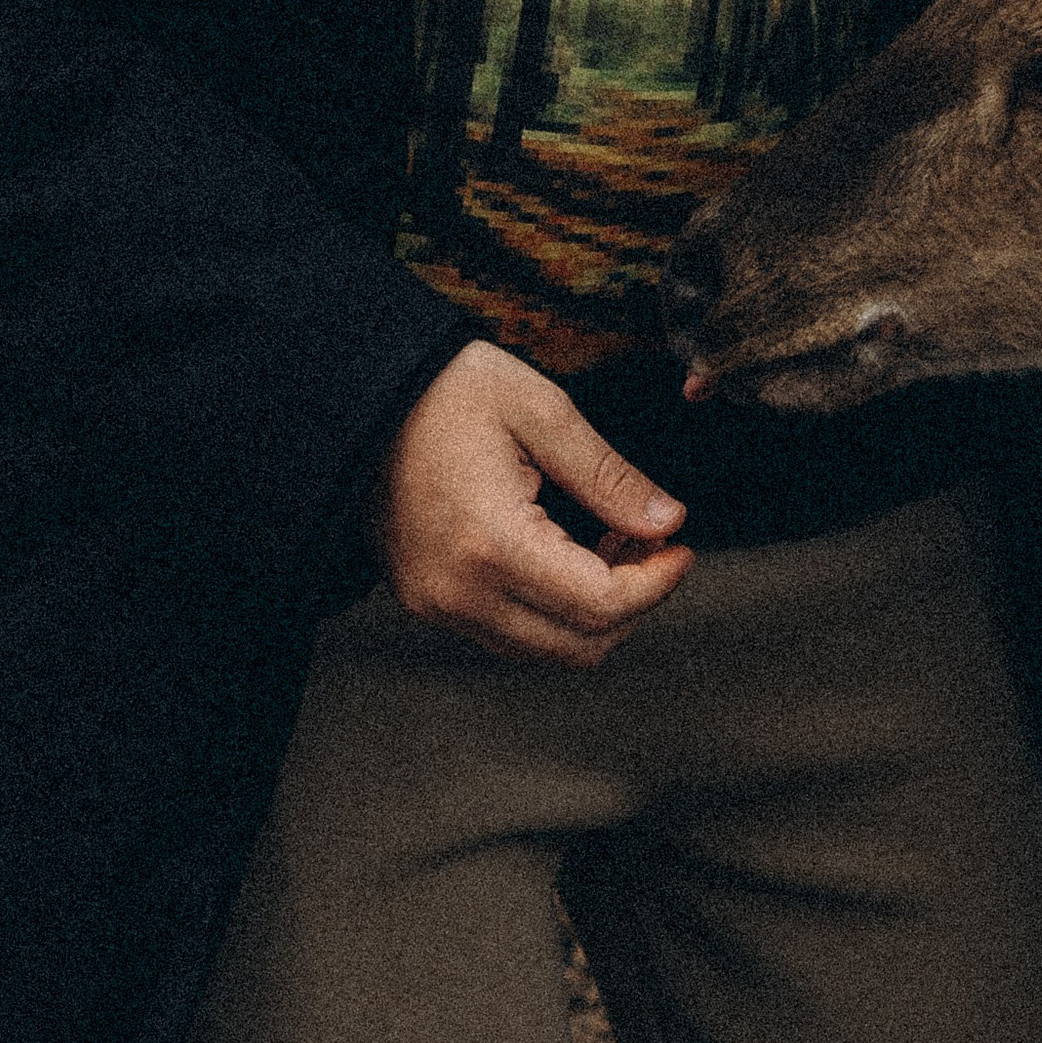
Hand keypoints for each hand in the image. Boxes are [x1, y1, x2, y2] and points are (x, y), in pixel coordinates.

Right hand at [368, 340, 692, 663]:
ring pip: (546, 651)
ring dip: (596, 610)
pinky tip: (569, 551)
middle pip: (579, 646)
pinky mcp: (428, 603)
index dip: (656, 583)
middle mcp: (461, 594)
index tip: (681, 546)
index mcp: (492, 543)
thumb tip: (669, 520)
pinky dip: (554, 609)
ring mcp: (438, 607)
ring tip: (613, 540)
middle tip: (653, 539)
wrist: (360, 400)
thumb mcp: (541, 411)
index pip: (599, 604)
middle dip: (634, 601)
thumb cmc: (448, 392)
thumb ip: (608, 475)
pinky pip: (509, 635)